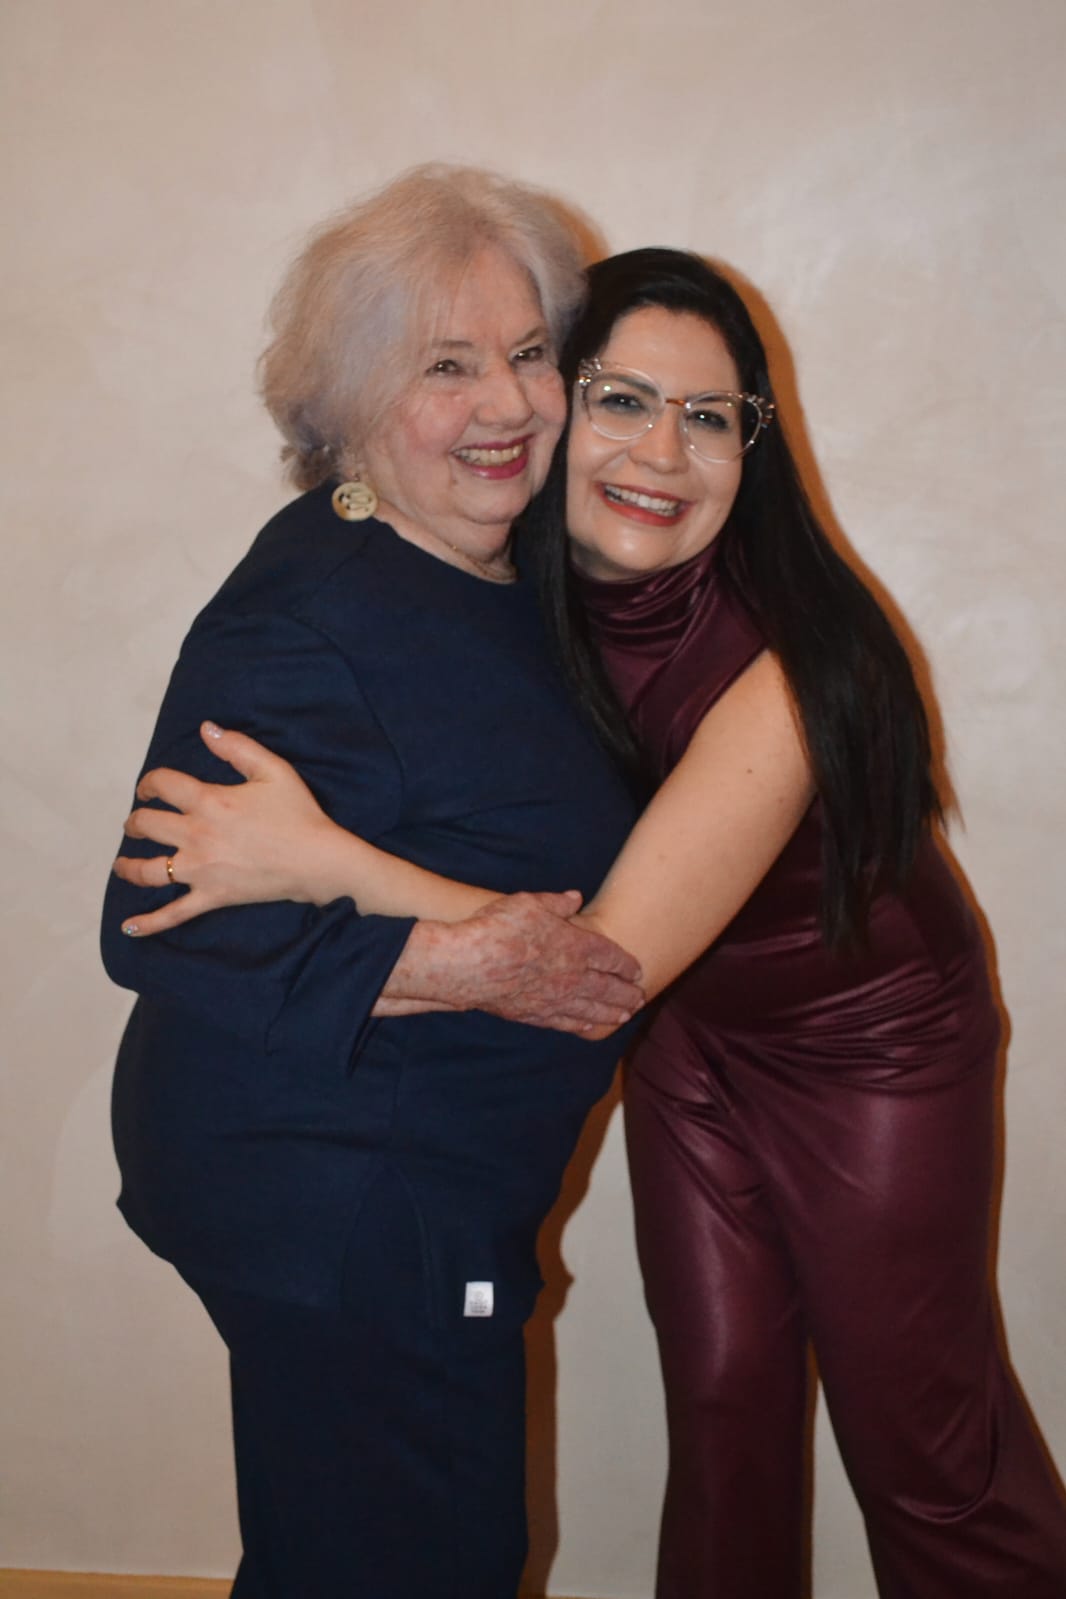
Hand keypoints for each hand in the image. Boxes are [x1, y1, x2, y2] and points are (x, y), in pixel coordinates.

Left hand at [115, 722, 341, 935]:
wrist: (317, 860)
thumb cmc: (298, 814)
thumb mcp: (273, 770)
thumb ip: (237, 747)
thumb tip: (206, 728)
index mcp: (208, 801)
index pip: (163, 785)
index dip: (149, 782)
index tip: (149, 787)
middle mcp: (196, 835)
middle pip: (147, 825)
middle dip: (135, 822)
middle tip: (135, 824)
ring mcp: (200, 870)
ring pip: (149, 870)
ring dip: (128, 866)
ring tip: (121, 864)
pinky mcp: (211, 896)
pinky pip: (173, 914)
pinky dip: (149, 922)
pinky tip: (128, 928)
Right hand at [376, 891, 644, 1035]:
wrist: (468, 965)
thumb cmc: (498, 928)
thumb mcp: (530, 903)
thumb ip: (556, 902)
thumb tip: (574, 898)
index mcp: (576, 946)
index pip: (611, 957)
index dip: (627, 965)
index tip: (637, 971)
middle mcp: (572, 977)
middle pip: (608, 989)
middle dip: (627, 995)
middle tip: (641, 1000)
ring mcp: (554, 999)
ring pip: (592, 1010)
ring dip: (612, 1014)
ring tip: (625, 1017)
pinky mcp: (534, 1015)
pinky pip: (566, 1023)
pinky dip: (582, 1025)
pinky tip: (589, 1027)